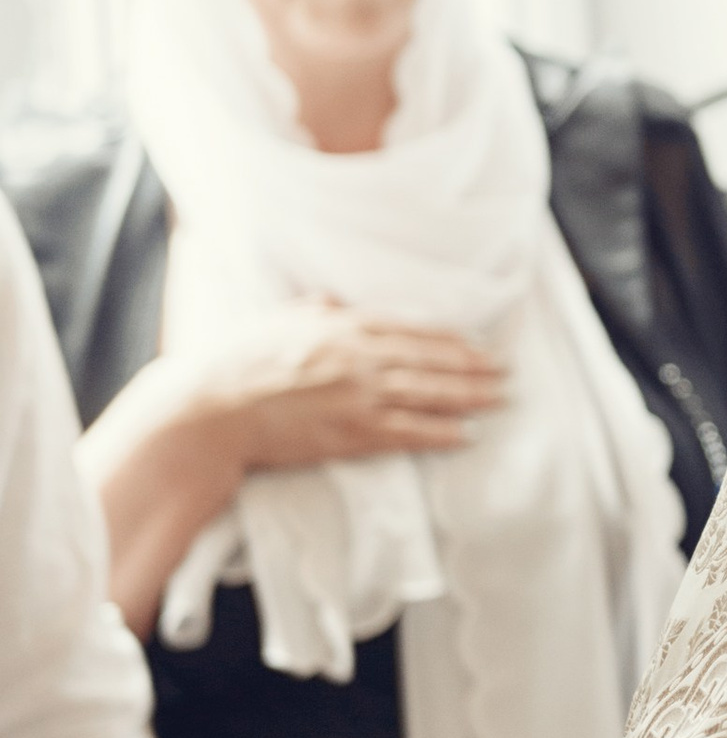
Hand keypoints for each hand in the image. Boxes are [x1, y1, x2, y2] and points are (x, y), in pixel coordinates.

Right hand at [189, 308, 508, 474]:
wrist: (209, 409)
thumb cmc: (237, 360)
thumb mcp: (278, 320)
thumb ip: (315, 311)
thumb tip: (337, 303)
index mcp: (341, 325)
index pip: (412, 331)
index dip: (450, 341)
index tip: (478, 346)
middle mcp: (357, 357)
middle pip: (430, 361)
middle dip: (473, 368)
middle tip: (506, 373)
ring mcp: (355, 396)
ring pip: (428, 395)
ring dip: (469, 398)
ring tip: (498, 400)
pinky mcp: (348, 433)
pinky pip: (406, 433)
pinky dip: (440, 433)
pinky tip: (466, 434)